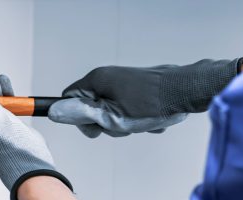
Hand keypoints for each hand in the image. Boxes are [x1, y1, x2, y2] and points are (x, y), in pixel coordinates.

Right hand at [49, 58, 242, 137]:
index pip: (70, 98)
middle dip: (106, 123)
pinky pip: (128, 107)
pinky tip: (150, 119)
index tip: (95, 128)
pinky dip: (137, 116)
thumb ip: (81, 115)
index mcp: (97, 79)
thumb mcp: (112, 116)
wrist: (187, 91)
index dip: (79, 118)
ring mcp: (124, 80)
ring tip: (141, 122)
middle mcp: (108, 76)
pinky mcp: (137, 86)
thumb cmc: (154, 102)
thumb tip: (55, 111)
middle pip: (91, 107)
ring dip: (124, 122)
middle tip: (123, 125)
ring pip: (111, 109)